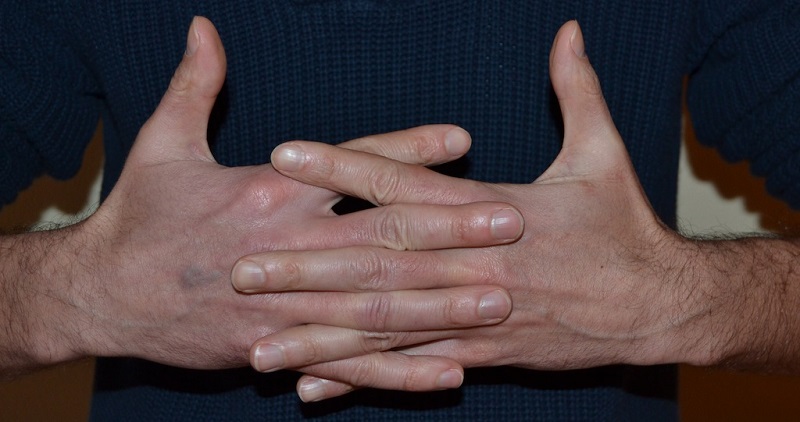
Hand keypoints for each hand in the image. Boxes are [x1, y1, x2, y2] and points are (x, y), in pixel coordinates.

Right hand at [10, 17, 519, 375]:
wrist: (100, 294)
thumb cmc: (137, 216)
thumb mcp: (162, 143)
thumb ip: (194, 84)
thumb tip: (203, 26)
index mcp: (265, 190)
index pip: (349, 165)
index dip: (406, 150)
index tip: (460, 139)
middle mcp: (284, 246)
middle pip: (379, 234)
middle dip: (448, 227)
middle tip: (508, 220)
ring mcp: (284, 304)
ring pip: (375, 304)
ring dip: (440, 303)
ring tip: (497, 299)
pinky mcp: (276, 349)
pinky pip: (348, 364)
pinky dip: (400, 370)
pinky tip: (451, 371)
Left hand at [245, 21, 701, 400]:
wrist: (659, 306)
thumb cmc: (626, 227)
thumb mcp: (604, 152)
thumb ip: (577, 91)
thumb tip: (570, 31)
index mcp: (496, 211)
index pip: (406, 185)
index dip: (345, 166)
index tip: (287, 154)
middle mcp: (474, 268)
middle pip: (380, 265)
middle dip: (308, 269)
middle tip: (243, 268)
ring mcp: (475, 317)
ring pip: (386, 328)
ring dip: (320, 339)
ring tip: (259, 348)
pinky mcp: (481, 353)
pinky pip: (411, 367)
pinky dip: (362, 377)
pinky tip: (312, 386)